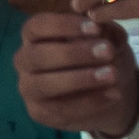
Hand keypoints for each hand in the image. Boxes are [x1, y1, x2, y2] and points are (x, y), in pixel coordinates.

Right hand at [14, 14, 138, 137]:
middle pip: (38, 55)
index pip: (37, 26)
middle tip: (107, 51)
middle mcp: (24, 60)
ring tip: (111, 75)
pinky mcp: (39, 112)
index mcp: (33, 36)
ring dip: (79, 79)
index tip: (96, 28)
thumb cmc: (98, 57)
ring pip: (45, 84)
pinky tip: (114, 93)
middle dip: (73, 53)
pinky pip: (61, 109)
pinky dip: (91, 101)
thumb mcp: (107, 40)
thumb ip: (106, 32)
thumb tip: (104, 28)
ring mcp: (28, 88)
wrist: (105, 93)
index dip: (64, 26)